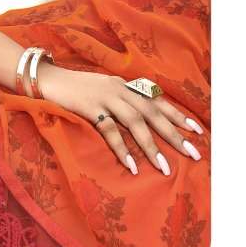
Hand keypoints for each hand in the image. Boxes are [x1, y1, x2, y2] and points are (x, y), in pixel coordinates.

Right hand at [36, 60, 204, 175]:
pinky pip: (110, 130)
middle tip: (193, 154)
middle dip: (174, 134)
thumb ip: (122, 100)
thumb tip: (142, 119)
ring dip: (151, 146)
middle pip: (153, 113)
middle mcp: (120, 89)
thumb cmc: (76, 88)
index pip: (157, 100)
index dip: (178, 115)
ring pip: (135, 122)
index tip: (197, 131)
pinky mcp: (89, 107)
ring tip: (164, 167)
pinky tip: (131, 165)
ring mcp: (105, 97)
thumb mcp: (104, 90)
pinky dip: (122, 148)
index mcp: (125, 85)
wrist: (48, 78)